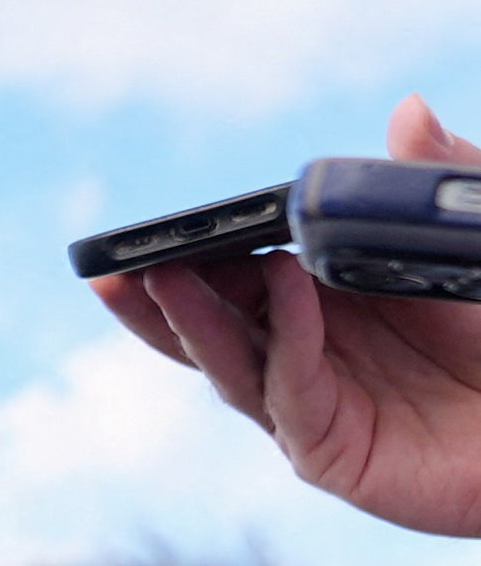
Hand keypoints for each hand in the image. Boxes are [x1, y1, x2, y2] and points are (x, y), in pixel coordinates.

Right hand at [92, 92, 480, 534]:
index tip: (152, 228)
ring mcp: (315, 408)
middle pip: (210, 324)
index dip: (190, 253)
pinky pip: (291, 392)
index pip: (236, 277)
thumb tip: (407, 110)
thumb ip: (443, 181)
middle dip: (158, 292)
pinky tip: (280, 282)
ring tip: (157, 273)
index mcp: (326, 304)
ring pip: (228, 364)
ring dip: (188, 319)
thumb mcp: (476, 238)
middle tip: (119, 257)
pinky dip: (283, 337)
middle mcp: (308, 355)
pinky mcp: (334, 455)